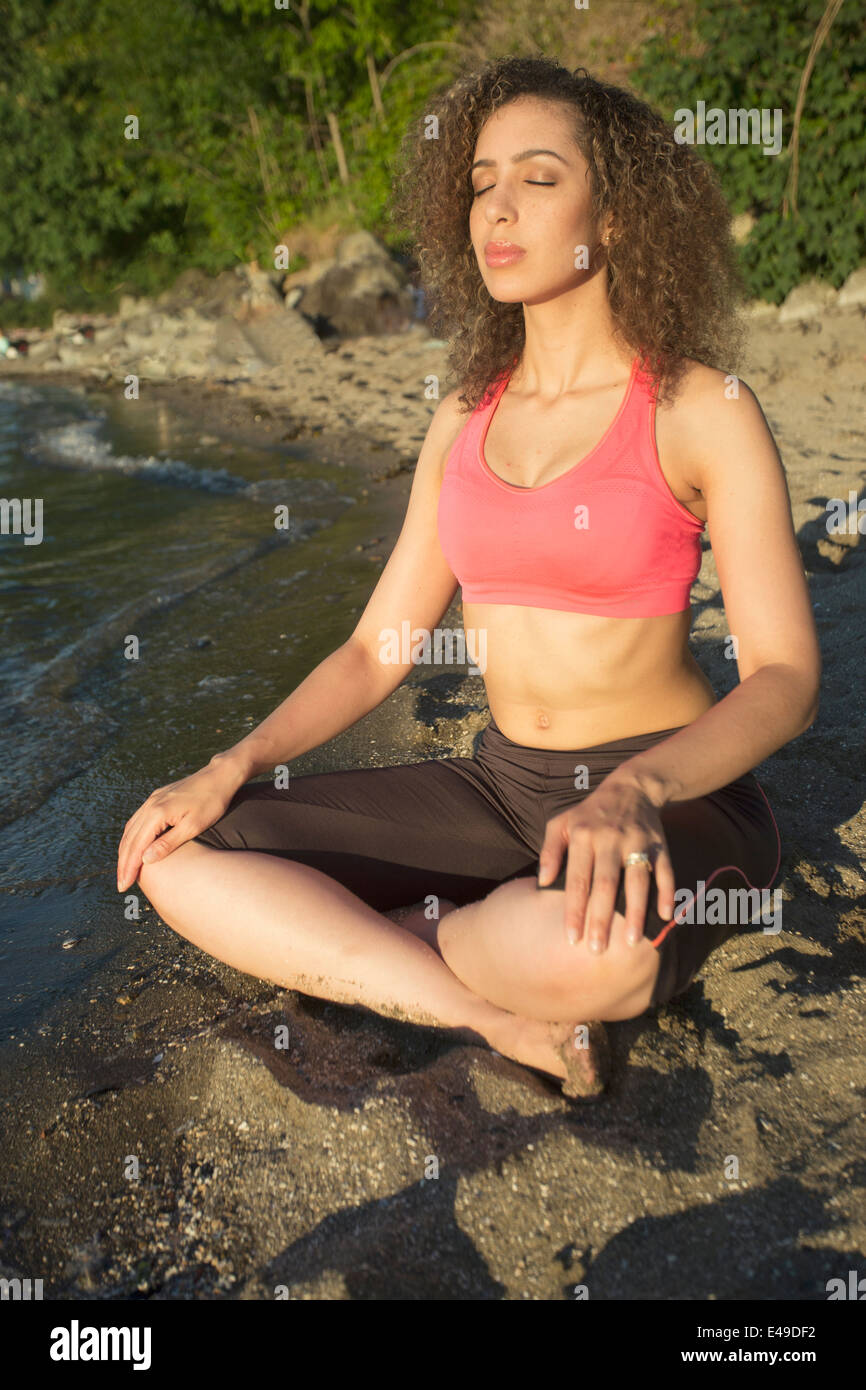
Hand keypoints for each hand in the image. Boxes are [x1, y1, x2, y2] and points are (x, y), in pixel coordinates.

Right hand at [116, 760, 243, 891]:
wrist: (219, 776)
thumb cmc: (211, 802)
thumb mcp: (193, 826)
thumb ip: (168, 843)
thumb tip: (145, 860)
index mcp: (157, 813)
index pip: (136, 846)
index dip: (128, 867)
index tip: (124, 886)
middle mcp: (150, 805)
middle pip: (129, 839)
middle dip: (123, 863)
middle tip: (121, 885)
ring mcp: (152, 800)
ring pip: (130, 829)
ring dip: (125, 851)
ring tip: (125, 871)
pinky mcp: (157, 798)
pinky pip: (137, 820)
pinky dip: (132, 837)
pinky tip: (133, 847)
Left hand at [536, 773, 675, 951]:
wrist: (631, 787)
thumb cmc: (588, 813)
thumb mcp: (561, 823)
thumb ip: (549, 851)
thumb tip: (542, 883)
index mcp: (582, 836)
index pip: (577, 879)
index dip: (574, 910)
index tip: (571, 938)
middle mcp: (610, 839)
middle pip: (605, 884)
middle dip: (601, 918)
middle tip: (596, 950)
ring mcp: (637, 842)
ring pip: (637, 880)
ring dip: (635, 912)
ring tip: (630, 942)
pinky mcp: (659, 844)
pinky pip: (665, 871)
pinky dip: (667, 893)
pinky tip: (666, 917)